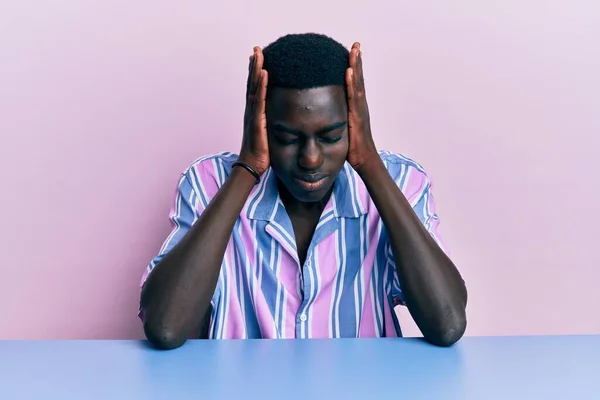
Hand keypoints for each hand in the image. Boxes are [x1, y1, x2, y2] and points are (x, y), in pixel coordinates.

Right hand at [238, 47, 269, 175]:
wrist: (252, 166)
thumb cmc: (262, 153)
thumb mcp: (270, 133)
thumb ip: (274, 123)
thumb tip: (285, 118)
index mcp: (255, 113)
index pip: (255, 88)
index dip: (256, 73)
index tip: (259, 58)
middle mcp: (251, 110)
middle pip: (252, 83)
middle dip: (254, 65)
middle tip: (257, 49)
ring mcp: (252, 114)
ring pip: (253, 87)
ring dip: (256, 69)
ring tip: (258, 53)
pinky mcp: (256, 120)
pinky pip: (258, 99)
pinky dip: (260, 85)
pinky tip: (264, 72)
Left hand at [345, 42, 377, 170]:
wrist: (363, 160)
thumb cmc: (352, 147)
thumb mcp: (341, 128)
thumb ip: (336, 118)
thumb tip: (323, 113)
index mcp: (355, 107)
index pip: (354, 84)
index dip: (353, 68)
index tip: (350, 52)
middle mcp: (360, 106)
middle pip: (358, 80)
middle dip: (357, 62)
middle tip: (355, 45)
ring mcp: (360, 110)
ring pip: (359, 84)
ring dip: (356, 67)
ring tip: (355, 51)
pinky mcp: (358, 116)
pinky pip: (354, 97)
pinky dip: (352, 83)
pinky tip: (349, 71)